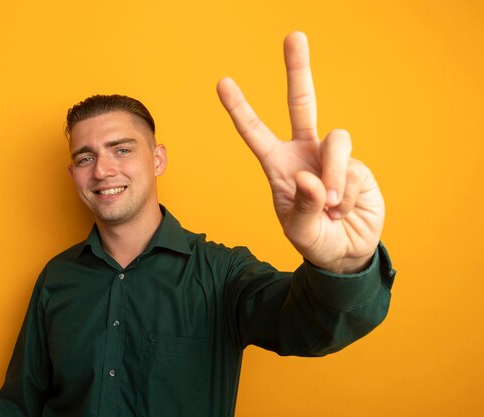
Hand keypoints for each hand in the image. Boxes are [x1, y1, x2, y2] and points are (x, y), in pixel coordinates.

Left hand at [217, 32, 383, 273]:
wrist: (346, 253)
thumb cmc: (314, 240)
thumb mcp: (298, 230)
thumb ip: (301, 206)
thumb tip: (311, 179)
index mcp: (278, 165)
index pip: (255, 132)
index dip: (240, 108)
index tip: (223, 82)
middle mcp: (304, 153)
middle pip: (302, 104)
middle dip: (298, 70)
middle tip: (293, 36)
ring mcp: (331, 157)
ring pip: (336, 140)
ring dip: (333, 175)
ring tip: (332, 206)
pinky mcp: (357, 166)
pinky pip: (352, 168)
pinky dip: (347, 193)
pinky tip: (345, 209)